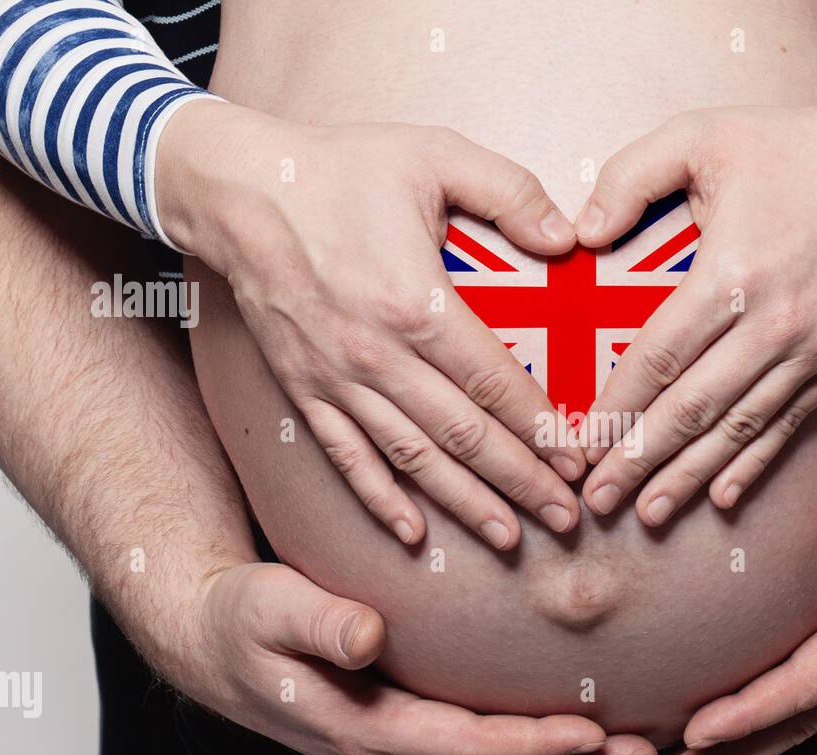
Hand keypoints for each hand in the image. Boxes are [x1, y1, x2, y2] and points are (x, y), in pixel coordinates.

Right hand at [158, 101, 585, 550]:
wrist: (238, 189)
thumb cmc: (341, 169)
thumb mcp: (435, 153)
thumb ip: (510, 191)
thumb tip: (569, 238)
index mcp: (414, 303)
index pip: (495, 384)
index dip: (542, 429)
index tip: (578, 459)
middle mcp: (376, 356)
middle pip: (463, 435)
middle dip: (520, 482)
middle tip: (566, 518)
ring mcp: (337, 380)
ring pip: (412, 458)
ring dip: (465, 503)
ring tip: (510, 537)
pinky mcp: (305, 390)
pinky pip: (347, 457)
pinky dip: (380, 498)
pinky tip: (413, 533)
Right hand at [162, 560, 657, 754]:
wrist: (215, 644)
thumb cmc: (242, 622)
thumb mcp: (268, 609)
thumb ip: (317, 622)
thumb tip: (368, 636)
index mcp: (366, 728)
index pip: (466, 748)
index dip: (531, 746)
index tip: (591, 733)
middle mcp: (392, 752)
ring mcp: (404, 749)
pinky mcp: (412, 733)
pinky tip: (582, 750)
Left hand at [575, 80, 816, 523]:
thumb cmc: (793, 148)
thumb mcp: (702, 135)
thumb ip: (630, 175)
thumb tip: (580, 233)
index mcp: (733, 273)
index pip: (658, 359)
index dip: (616, 409)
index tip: (580, 442)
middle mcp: (774, 325)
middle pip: (692, 409)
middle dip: (639, 460)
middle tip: (598, 498)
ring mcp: (810, 350)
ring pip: (738, 429)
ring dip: (689, 476)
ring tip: (647, 514)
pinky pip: (787, 425)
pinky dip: (752, 464)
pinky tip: (721, 497)